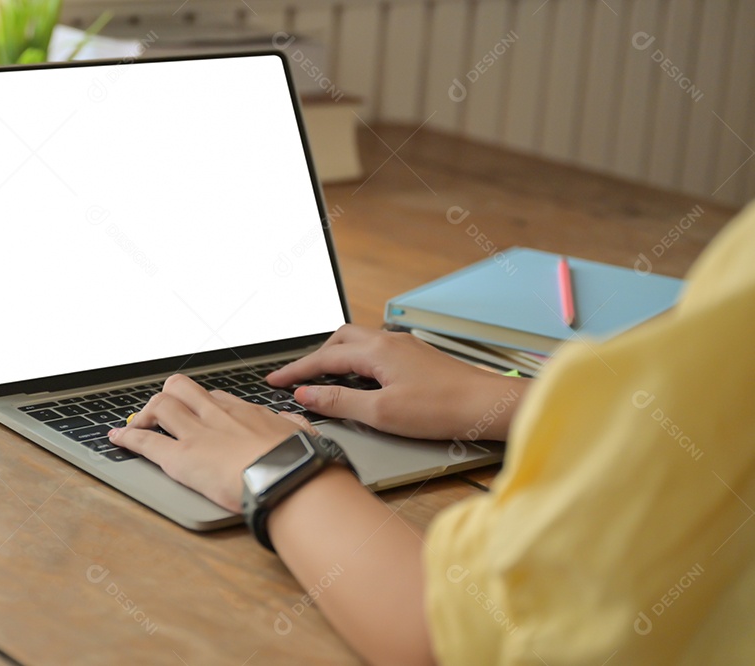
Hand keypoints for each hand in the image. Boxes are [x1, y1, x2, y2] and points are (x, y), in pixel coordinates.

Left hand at [108, 374, 313, 512]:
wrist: (287, 476)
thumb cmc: (297, 461)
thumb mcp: (302, 435)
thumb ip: (295, 427)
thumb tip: (298, 425)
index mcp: (244, 412)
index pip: (215, 397)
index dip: (200, 404)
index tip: (196, 411)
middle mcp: (217, 416)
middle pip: (182, 388)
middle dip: (168, 397)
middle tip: (164, 414)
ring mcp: (196, 433)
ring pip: (160, 406)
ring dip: (146, 415)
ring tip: (139, 426)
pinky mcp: (180, 457)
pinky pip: (146, 440)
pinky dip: (127, 437)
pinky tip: (118, 439)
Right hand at [266, 324, 529, 440]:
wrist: (489, 406)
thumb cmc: (442, 409)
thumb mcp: (381, 412)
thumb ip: (339, 401)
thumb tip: (307, 395)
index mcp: (376, 350)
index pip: (324, 358)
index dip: (296, 371)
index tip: (275, 381)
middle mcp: (389, 341)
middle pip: (339, 340)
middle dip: (314, 357)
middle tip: (296, 378)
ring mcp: (405, 347)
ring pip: (359, 342)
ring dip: (335, 356)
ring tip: (322, 376)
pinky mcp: (418, 357)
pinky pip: (376, 350)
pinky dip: (356, 360)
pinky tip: (360, 377)